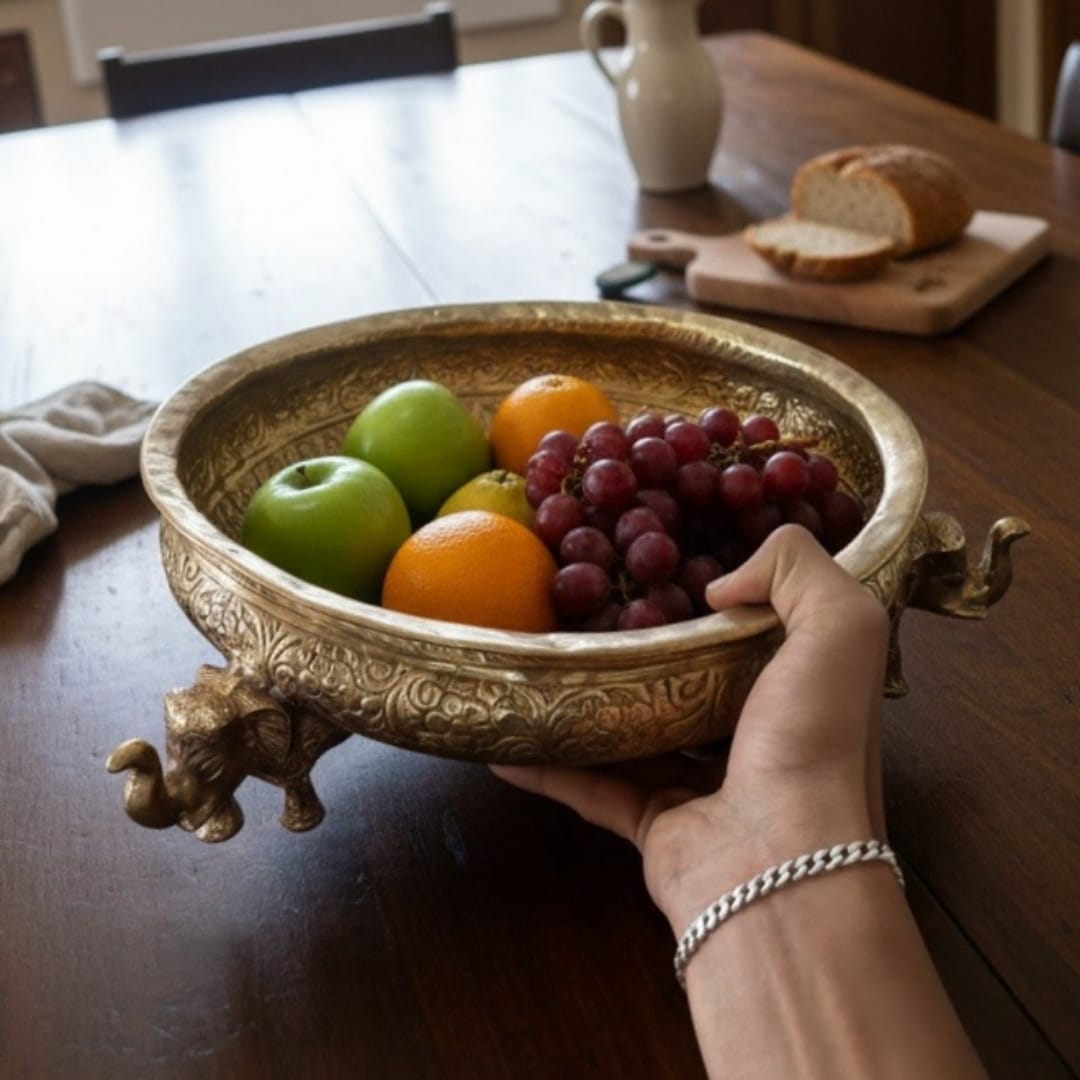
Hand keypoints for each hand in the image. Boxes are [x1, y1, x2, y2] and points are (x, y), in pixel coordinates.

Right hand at [490, 524, 890, 931]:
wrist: (780, 864)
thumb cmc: (813, 740)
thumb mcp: (840, 627)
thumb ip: (798, 570)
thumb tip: (720, 584)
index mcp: (798, 693)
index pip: (762, 637)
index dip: (729, 602)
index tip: (676, 567)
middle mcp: (755, 740)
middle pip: (694, 684)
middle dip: (651, 651)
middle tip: (596, 611)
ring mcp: (704, 788)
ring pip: (639, 736)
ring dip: (595, 707)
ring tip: (546, 667)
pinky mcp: (655, 825)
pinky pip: (592, 789)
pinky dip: (550, 768)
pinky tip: (507, 745)